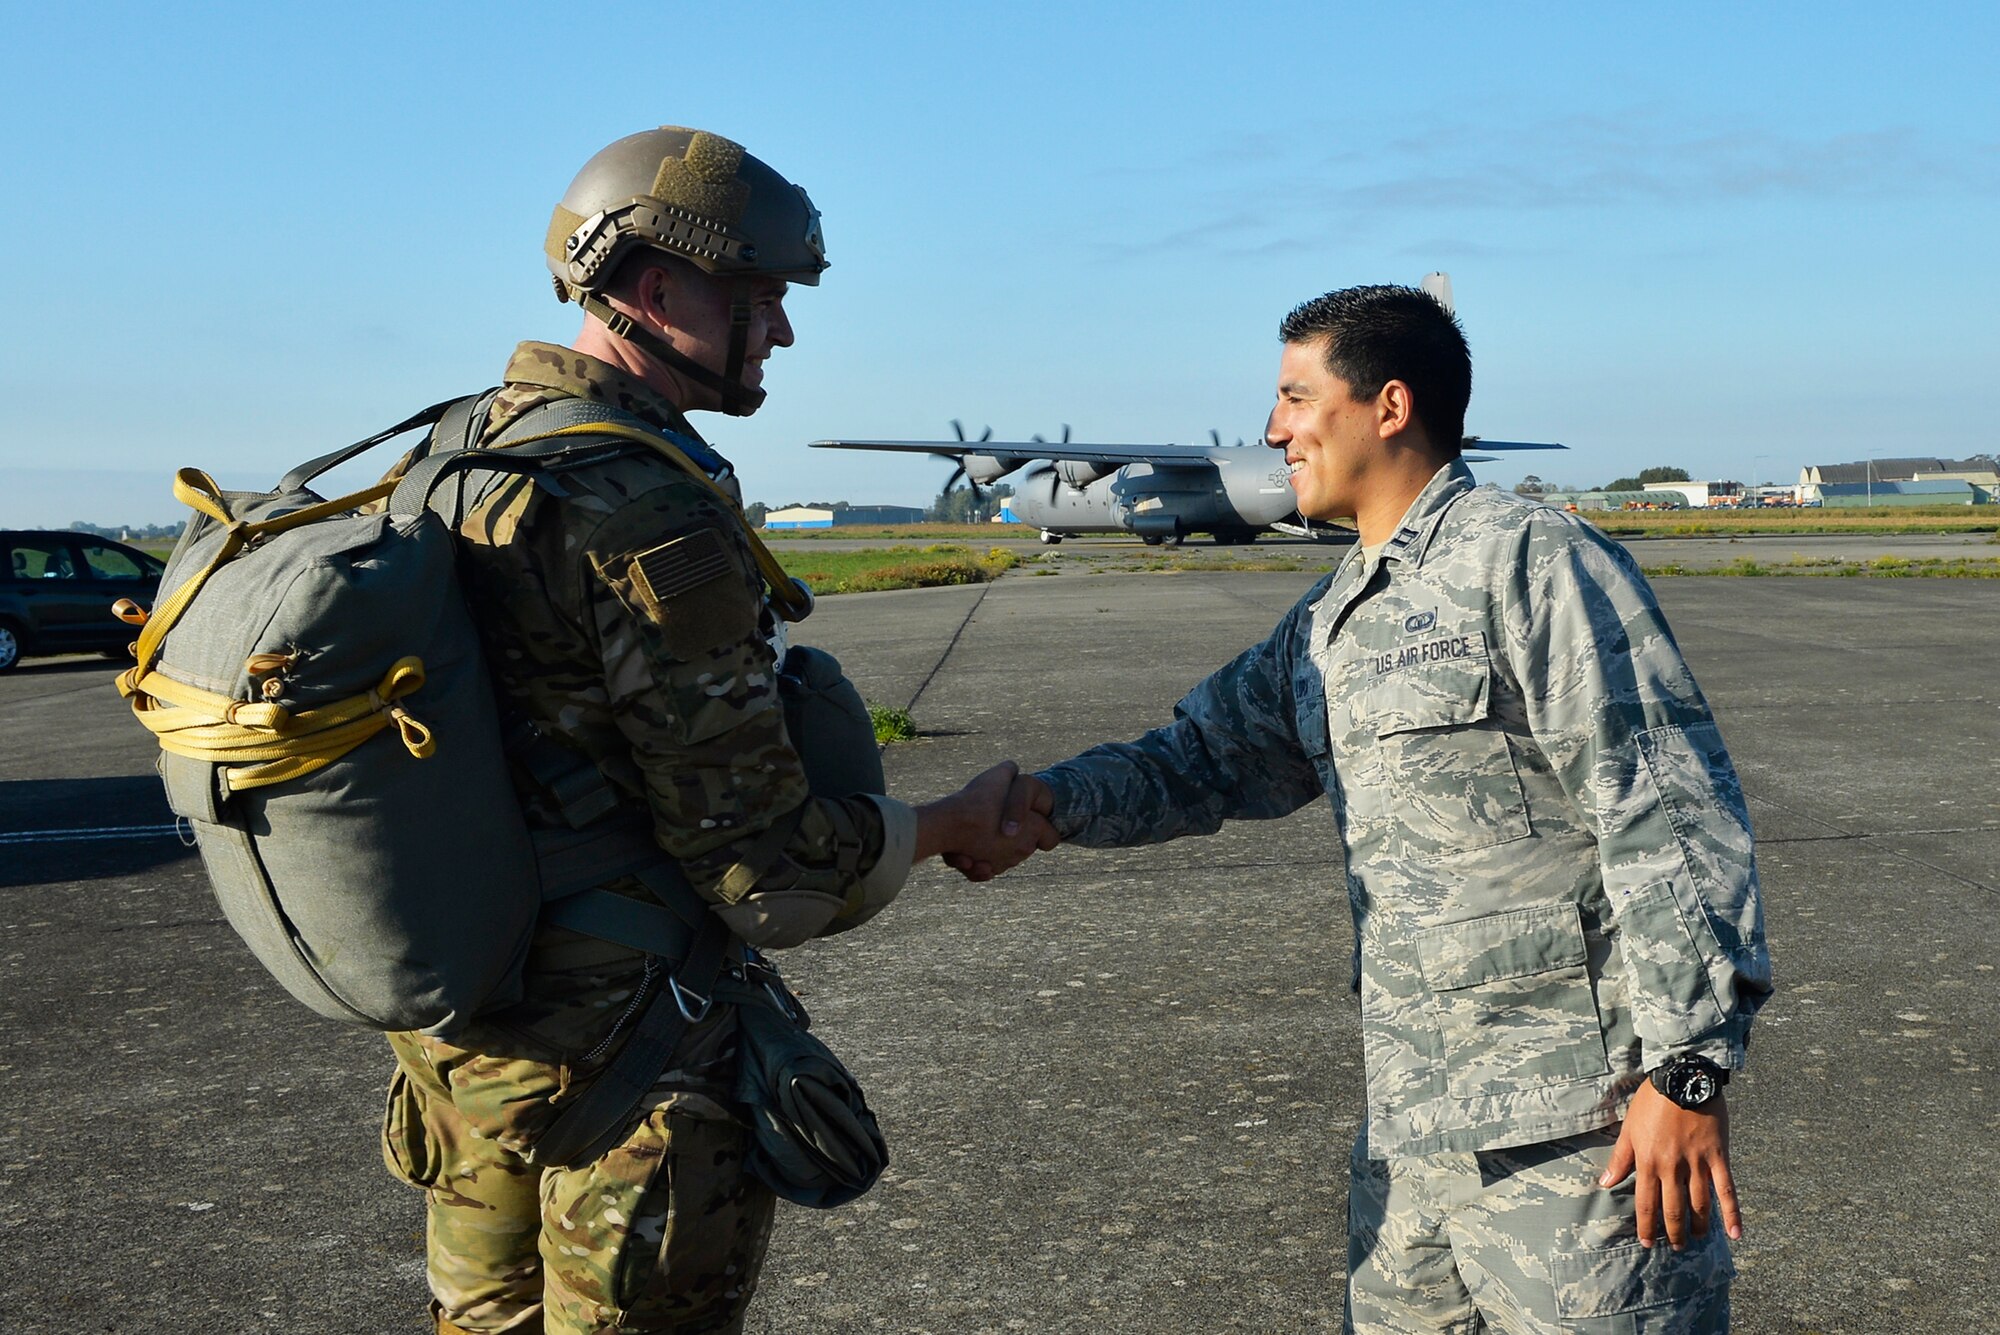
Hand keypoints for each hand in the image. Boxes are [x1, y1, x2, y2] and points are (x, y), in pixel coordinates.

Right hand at [915, 762, 1058, 880]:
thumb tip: (1011, 769)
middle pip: (1025, 845)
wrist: (949, 824)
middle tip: (997, 819)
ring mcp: (1004, 863)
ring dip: (995, 847)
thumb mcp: (998, 774)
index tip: (1029, 820)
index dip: (1042, 827)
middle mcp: (1022, 850)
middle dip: (1015, 836)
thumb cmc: (977, 800)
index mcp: (1033, 828)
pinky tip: (972, 849)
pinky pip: (987, 868)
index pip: (1051, 837)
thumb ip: (1009, 771)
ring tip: (979, 832)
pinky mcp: (985, 871)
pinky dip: (981, 862)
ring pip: (1005, 857)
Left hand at [1600, 1080, 1740, 1249]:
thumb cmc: (1652, 1102)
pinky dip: (1732, 1214)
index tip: (1647, 1243)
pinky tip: (1734, 1234)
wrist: (1682, 1077)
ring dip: (1697, 1227)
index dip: (1646, 1226)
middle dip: (1673, 1232)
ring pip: (1699, 1205)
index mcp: (1648, 1162)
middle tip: (1675, 1246)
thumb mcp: (1629, 1128)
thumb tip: (1605, 1183)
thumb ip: (1620, 1158)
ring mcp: (1697, 1163)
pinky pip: (1726, 1190)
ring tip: (1696, 1239)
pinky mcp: (1718, 1156)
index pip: (1646, 1204)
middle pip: (1673, 1210)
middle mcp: (1672, 1168)